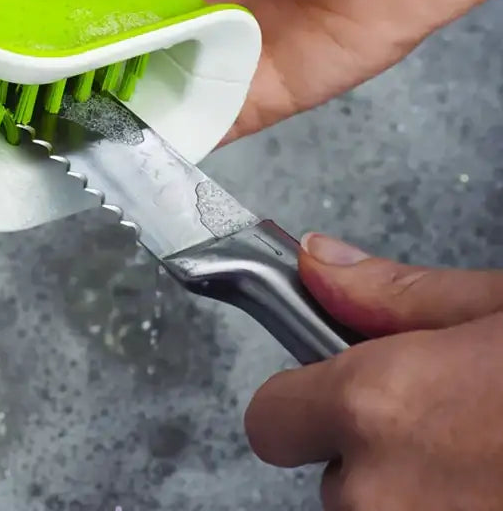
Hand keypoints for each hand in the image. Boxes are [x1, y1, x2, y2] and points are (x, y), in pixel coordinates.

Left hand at [245, 234, 502, 510]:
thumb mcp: (495, 309)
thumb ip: (392, 293)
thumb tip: (317, 261)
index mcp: (376, 408)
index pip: (267, 416)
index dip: (301, 395)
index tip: (334, 378)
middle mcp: (380, 495)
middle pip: (328, 472)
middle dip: (366, 446)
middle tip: (435, 413)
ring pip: (374, 509)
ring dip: (408, 485)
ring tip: (478, 444)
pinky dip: (444, 507)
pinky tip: (490, 475)